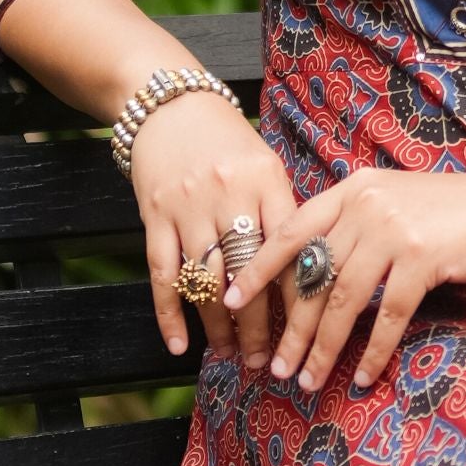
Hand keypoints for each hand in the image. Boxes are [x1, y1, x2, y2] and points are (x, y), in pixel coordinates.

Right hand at [128, 91, 300, 363]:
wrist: (169, 105)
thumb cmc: (227, 140)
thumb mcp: (266, 164)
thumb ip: (282, 212)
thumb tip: (310, 270)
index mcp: (266, 181)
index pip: (289, 249)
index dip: (299, 294)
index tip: (310, 331)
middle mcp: (228, 196)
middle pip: (247, 273)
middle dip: (258, 324)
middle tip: (268, 360)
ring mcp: (189, 207)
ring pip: (206, 279)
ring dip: (218, 326)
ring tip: (231, 355)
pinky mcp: (155, 216)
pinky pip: (162, 273)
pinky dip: (170, 312)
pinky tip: (179, 344)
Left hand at [230, 165, 465, 393]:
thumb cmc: (464, 213)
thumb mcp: (400, 205)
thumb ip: (359, 227)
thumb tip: (318, 273)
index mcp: (354, 188)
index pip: (291, 230)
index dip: (258, 268)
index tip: (230, 300)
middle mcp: (367, 203)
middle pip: (312, 275)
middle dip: (290, 327)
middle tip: (273, 365)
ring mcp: (395, 228)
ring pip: (342, 299)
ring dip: (322, 348)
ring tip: (305, 380)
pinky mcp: (425, 256)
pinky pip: (388, 315)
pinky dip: (372, 351)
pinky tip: (363, 377)